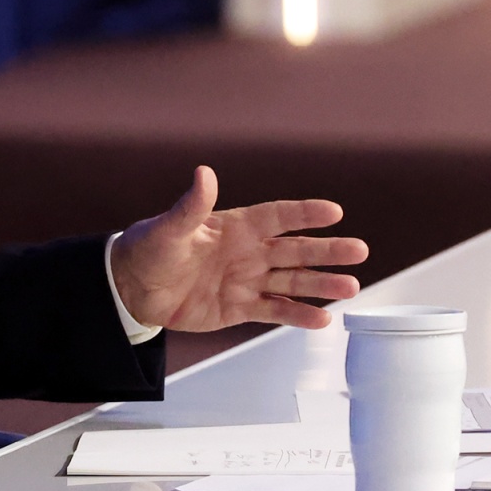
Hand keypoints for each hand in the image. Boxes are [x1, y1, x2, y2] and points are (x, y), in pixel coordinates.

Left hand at [109, 166, 367, 331]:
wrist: (132, 288)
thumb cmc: (148, 249)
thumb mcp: (168, 227)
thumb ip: (191, 206)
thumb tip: (204, 172)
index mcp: (235, 226)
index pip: (278, 216)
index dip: (304, 214)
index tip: (334, 212)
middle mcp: (248, 252)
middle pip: (296, 250)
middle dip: (327, 250)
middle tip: (359, 251)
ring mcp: (246, 281)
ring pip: (292, 282)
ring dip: (321, 284)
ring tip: (350, 287)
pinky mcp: (239, 308)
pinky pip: (275, 310)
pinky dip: (298, 315)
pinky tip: (322, 318)